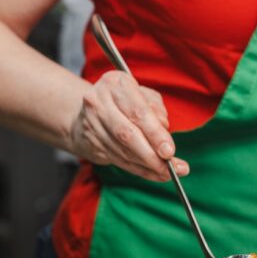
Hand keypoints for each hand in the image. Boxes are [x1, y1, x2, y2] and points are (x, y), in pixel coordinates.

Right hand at [67, 71, 188, 181]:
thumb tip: (164, 129)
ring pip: (124, 152)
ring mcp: (92, 125)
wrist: (85, 111)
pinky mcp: (92, 144)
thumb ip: (156, 109)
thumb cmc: (123, 101)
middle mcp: (99, 103)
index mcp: (115, 84)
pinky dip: (140, 170)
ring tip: (169, 173)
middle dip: (152, 155)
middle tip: (171, 168)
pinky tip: (156, 174)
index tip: (170, 151)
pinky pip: (120, 161)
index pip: (138, 112)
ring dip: (149, 166)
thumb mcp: (143, 95)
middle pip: (128, 135)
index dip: (155, 134)